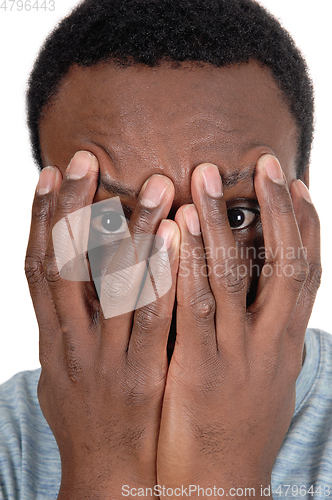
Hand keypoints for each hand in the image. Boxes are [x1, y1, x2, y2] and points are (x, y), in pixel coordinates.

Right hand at [25, 151, 179, 498]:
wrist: (106, 471)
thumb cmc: (85, 412)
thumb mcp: (61, 366)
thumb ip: (66, 321)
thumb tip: (70, 277)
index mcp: (51, 335)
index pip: (38, 267)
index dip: (41, 217)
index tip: (51, 173)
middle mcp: (70, 340)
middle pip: (67, 266)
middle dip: (74, 209)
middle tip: (88, 159)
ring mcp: (105, 357)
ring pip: (114, 285)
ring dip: (132, 231)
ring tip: (153, 186)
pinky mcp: (141, 374)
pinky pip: (152, 318)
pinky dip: (161, 274)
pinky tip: (176, 238)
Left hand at [157, 155, 320, 496]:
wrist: (223, 487)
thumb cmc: (241, 426)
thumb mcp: (265, 376)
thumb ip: (264, 334)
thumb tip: (265, 301)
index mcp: (287, 342)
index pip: (305, 273)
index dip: (306, 226)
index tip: (298, 185)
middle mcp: (271, 342)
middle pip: (283, 264)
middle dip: (276, 210)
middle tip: (267, 162)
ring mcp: (238, 355)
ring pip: (234, 277)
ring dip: (221, 224)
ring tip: (205, 178)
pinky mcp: (200, 370)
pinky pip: (194, 308)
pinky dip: (187, 264)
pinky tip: (175, 229)